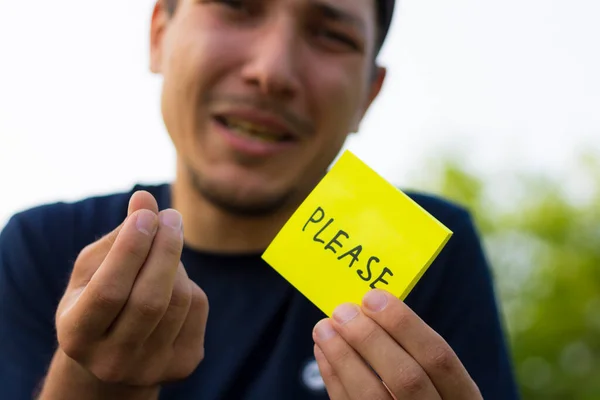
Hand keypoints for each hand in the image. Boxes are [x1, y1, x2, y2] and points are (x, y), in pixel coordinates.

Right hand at [54, 191, 208, 387]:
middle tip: (171, 216)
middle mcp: (112, 361)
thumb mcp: (95, 269)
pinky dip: (188, 284)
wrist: (116, 353)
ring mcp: (151, 369)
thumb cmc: (99, 298)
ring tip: (164, 250)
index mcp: (77, 336)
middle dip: (166, 249)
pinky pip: (198, 308)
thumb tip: (145, 197)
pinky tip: (172, 284)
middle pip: (150, 300)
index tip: (146, 214)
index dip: (130, 249)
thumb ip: (119, 236)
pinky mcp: (183, 365)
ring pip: (179, 300)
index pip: (109, 291)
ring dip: (176, 263)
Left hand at [312, 290, 481, 399]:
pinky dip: (333, 377)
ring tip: (324, 327)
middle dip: (370, 339)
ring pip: (372, 396)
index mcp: (463, 398)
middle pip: (406, 377)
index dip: (405, 325)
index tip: (372, 297)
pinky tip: (324, 351)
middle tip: (342, 311)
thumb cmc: (426, 394)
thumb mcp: (438, 380)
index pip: (438, 358)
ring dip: (343, 356)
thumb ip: (415, 350)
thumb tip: (371, 307)